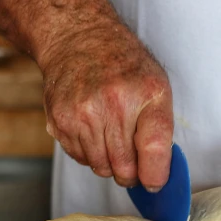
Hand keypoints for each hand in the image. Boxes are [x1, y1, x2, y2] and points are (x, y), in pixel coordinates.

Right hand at [39, 20, 173, 190]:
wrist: (78, 38)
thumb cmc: (125, 66)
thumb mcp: (158, 88)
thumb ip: (162, 132)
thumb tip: (157, 175)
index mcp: (145, 96)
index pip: (154, 152)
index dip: (155, 176)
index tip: (155, 182)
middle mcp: (111, 106)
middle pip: (124, 169)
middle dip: (132, 173)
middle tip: (134, 160)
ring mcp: (81, 115)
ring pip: (101, 168)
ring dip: (110, 163)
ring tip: (113, 137)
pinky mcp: (59, 121)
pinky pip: (80, 158)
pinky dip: (90, 153)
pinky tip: (93, 129)